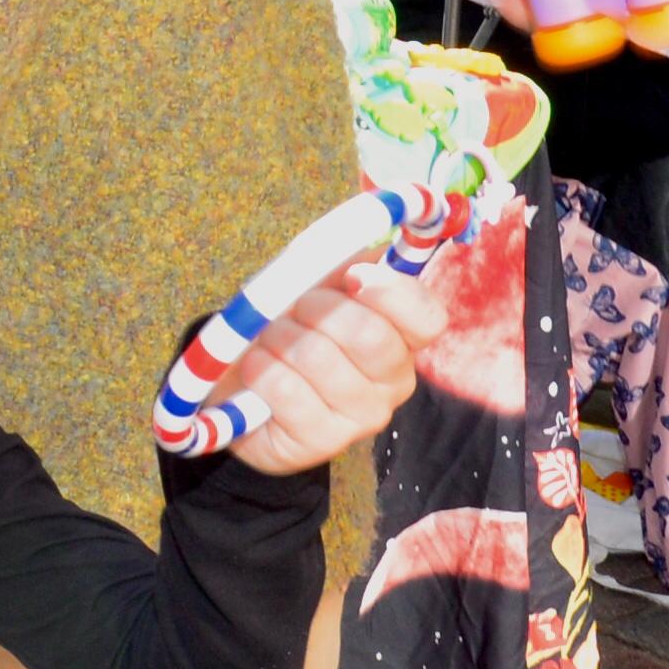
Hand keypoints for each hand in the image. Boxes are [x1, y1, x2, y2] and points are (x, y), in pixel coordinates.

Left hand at [213, 235, 477, 475]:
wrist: (241, 381)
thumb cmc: (286, 324)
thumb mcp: (312, 281)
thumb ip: (340, 256)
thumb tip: (365, 225)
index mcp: (402, 335)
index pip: (428, 317)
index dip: (391, 292)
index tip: (353, 276)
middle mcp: (394, 379)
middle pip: (370, 336)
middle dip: (316, 309)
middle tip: (292, 308)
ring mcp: (362, 416)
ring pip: (320, 359)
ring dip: (279, 338)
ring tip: (269, 340)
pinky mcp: (323, 443)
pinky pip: (288, 392)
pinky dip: (262, 370)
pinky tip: (258, 370)